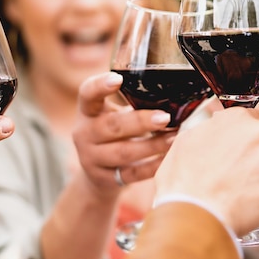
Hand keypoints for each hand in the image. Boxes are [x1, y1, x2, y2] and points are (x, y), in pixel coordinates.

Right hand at [73, 72, 175, 196]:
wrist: (98, 174)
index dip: (100, 86)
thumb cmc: (113, 133)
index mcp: (88, 111)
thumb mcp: (113, 114)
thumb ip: (133, 103)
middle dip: (140, 121)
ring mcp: (92, 158)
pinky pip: (132, 173)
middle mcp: (84, 134)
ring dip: (152, 145)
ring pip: (123, 152)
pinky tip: (168, 157)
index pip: (87, 94)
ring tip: (174, 137)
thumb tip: (174, 95)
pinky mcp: (105, 179)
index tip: (118, 79)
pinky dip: (152, 166)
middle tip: (165, 118)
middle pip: (111, 126)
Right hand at [154, 107, 258, 236]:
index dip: (243, 135)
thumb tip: (219, 127)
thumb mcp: (187, 140)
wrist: (191, 216)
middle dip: (251, 157)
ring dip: (256, 178)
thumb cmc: (183, 180)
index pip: (253, 118)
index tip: (237, 145)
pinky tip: (240, 204)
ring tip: (232, 192)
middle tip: (230, 173)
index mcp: (238, 119)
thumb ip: (212, 128)